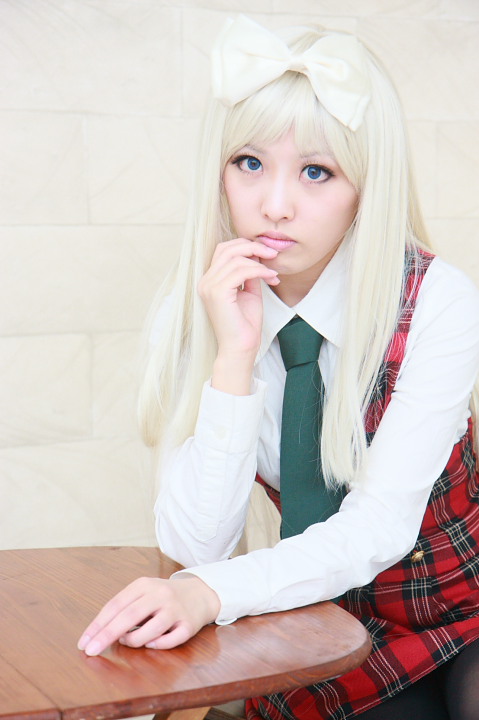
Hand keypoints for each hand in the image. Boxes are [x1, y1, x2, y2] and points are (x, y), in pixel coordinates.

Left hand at [77, 575, 219, 655]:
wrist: (200, 593)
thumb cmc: (163, 597)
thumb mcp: (143, 593)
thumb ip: (124, 608)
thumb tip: (99, 633)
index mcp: (144, 584)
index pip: (116, 605)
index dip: (98, 625)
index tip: (84, 642)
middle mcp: (161, 594)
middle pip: (129, 616)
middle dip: (107, 635)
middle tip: (91, 651)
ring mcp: (176, 609)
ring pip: (149, 632)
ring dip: (134, 642)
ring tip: (129, 641)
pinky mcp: (189, 625)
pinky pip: (169, 642)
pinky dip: (157, 645)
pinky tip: (152, 642)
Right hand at [198, 239, 278, 392]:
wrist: (241, 348)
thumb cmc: (245, 325)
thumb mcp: (250, 292)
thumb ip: (250, 273)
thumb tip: (257, 254)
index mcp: (210, 280)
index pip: (223, 250)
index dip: (245, 246)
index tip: (267, 253)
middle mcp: (205, 281)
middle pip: (226, 248)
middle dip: (252, 246)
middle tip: (273, 254)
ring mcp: (209, 286)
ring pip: (235, 258)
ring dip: (260, 262)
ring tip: (273, 274)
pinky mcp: (217, 293)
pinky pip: (241, 271)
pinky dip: (259, 271)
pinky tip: (271, 278)